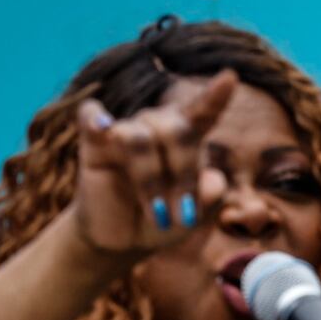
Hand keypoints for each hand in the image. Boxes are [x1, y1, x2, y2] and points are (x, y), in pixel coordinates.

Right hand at [70, 69, 237, 258]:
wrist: (125, 242)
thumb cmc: (166, 222)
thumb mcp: (197, 216)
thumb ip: (212, 196)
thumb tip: (213, 180)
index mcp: (187, 140)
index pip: (202, 113)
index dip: (215, 96)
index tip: (229, 77)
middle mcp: (157, 129)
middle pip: (176, 129)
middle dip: (184, 172)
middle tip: (184, 214)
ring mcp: (125, 133)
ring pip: (140, 137)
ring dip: (152, 179)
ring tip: (158, 214)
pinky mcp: (94, 143)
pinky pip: (91, 115)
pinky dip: (96, 118)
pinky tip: (102, 126)